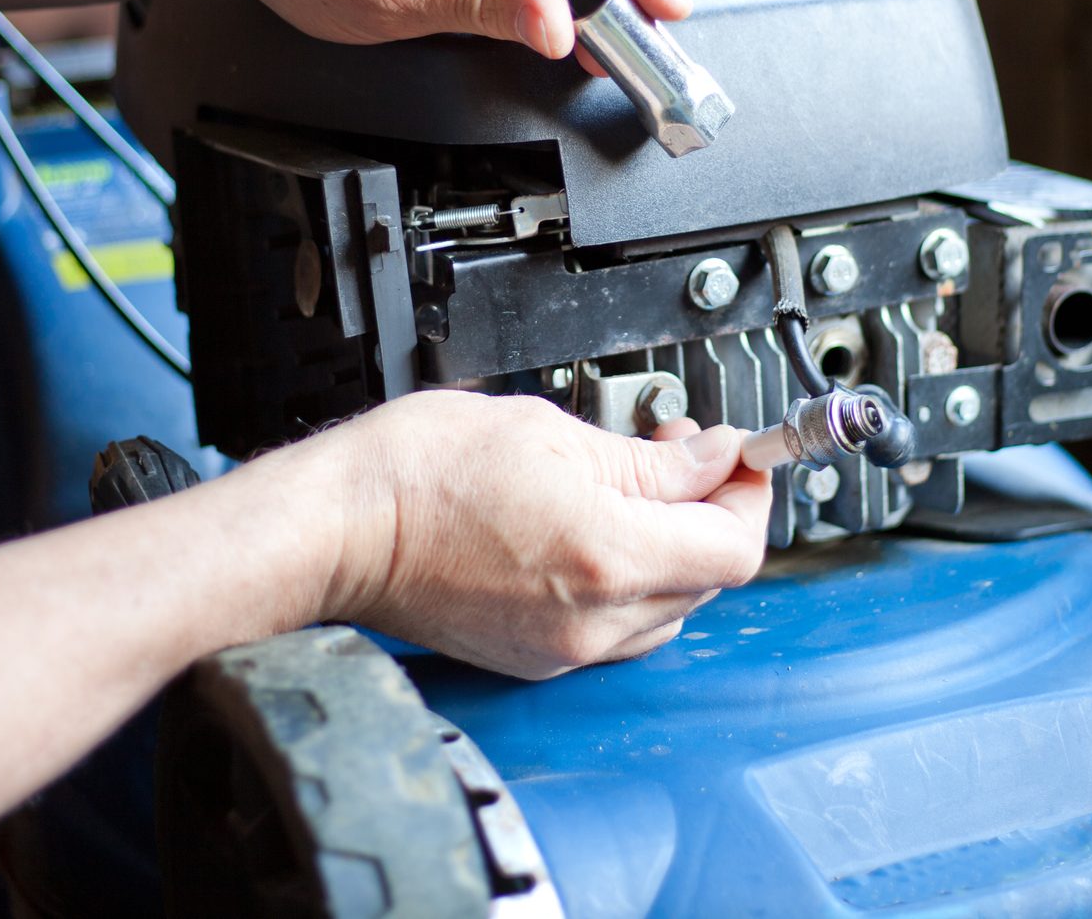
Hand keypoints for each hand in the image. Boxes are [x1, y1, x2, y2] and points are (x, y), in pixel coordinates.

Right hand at [314, 391, 769, 678]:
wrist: (342, 529)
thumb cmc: (420, 473)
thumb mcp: (551, 432)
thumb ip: (650, 459)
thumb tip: (713, 457)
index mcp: (609, 556)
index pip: (736, 545)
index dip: (749, 493)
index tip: (739, 456)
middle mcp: (594, 620)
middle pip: (710, 577)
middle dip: (711, 510)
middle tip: (681, 453)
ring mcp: (564, 650)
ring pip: (670, 607)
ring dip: (674, 549)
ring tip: (636, 489)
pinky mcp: (536, 659)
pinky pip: (619, 628)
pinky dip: (630, 581)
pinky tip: (599, 532)